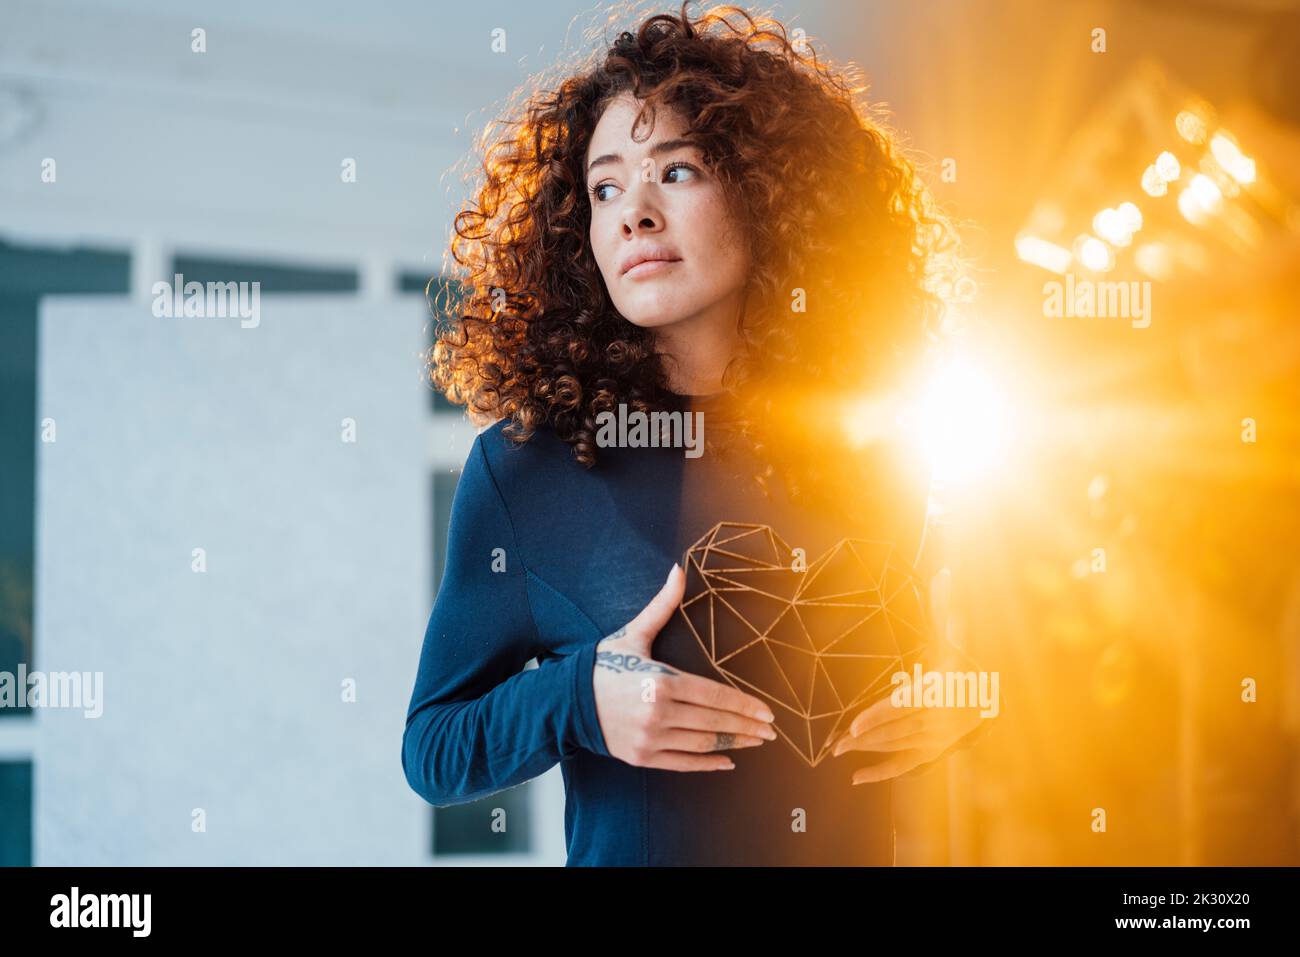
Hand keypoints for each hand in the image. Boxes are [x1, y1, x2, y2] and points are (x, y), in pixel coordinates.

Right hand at [592, 563, 777, 770]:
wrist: (567, 700)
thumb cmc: (604, 665)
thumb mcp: (634, 633)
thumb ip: (662, 606)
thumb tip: (678, 570)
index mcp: (660, 681)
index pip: (714, 696)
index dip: (745, 705)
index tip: (767, 712)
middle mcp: (657, 713)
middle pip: (714, 722)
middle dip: (747, 727)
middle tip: (771, 731)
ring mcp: (649, 738)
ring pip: (702, 744)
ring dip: (733, 744)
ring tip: (755, 741)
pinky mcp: (641, 757)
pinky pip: (682, 764)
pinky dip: (707, 765)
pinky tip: (727, 762)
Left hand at [831, 567, 984, 783]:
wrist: (991, 701)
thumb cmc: (964, 666)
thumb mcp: (953, 638)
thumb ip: (944, 607)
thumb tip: (944, 571)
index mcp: (935, 691)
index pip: (902, 705)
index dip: (878, 715)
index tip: (854, 724)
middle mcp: (934, 719)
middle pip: (894, 730)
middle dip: (863, 737)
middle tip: (834, 743)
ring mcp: (933, 740)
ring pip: (895, 747)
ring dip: (866, 751)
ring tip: (838, 753)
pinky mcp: (931, 753)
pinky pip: (904, 766)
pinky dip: (881, 774)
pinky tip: (857, 778)